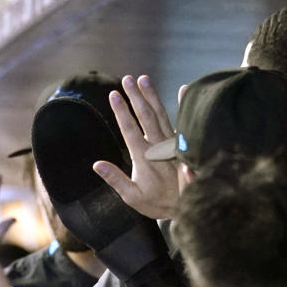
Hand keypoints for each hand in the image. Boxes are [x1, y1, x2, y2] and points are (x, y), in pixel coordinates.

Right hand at [92, 74, 178, 219]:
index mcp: (143, 156)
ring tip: (144, 79)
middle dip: (135, 96)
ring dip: (152, 95)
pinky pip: (183, 120)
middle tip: (127, 78)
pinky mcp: (184, 144)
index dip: (121, 110)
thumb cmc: (158, 203)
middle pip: (145, 115)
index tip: (113, 94)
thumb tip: (97, 165)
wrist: (189, 207)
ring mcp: (173, 143)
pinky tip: (184, 88)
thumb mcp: (132, 196)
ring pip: (161, 114)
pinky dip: (184, 104)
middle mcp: (158, 146)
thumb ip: (115, 179)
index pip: (129, 128)